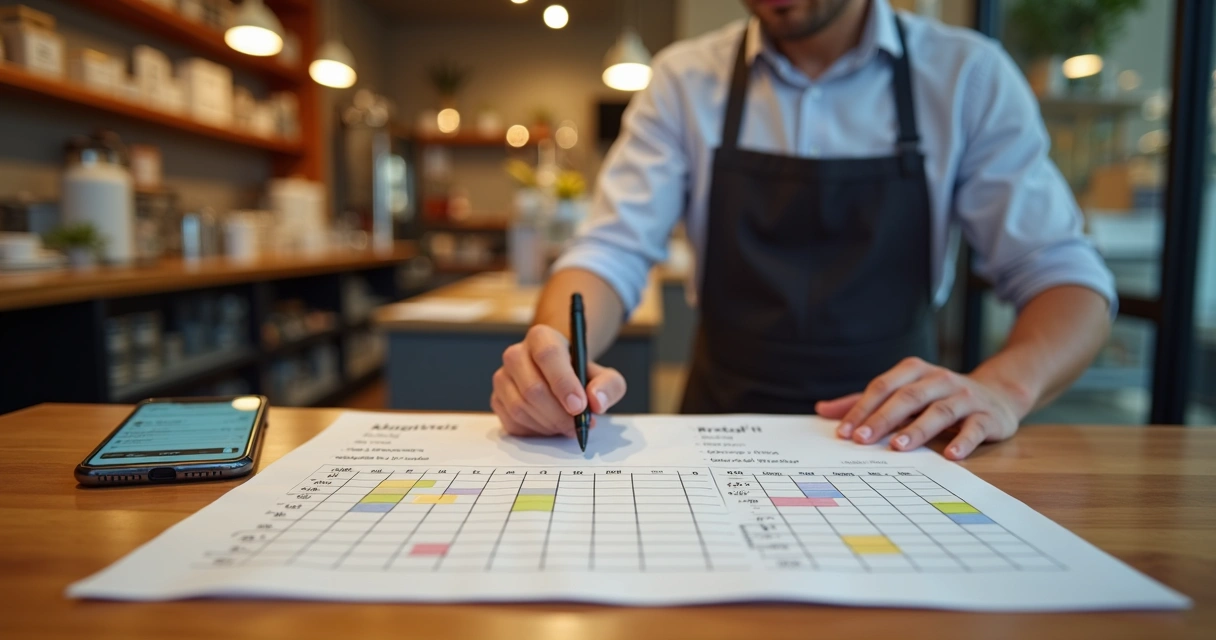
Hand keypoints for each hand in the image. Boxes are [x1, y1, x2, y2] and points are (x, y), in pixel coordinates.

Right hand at [491, 324, 627, 436]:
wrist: (560, 378)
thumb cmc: (581, 375)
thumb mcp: (605, 377)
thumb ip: (609, 386)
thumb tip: (596, 401)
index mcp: (542, 337)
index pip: (548, 356)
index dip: (564, 383)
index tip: (580, 406)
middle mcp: (516, 354)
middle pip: (533, 388)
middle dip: (559, 414)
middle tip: (579, 425)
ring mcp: (502, 378)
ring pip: (521, 408)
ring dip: (549, 424)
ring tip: (567, 425)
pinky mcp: (496, 400)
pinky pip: (512, 422)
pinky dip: (535, 431)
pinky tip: (551, 425)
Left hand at [815, 357, 1029, 459]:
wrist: (998, 394)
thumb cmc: (938, 397)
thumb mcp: (903, 393)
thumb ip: (866, 402)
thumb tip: (822, 411)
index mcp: (914, 371)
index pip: (883, 387)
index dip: (863, 408)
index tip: (845, 433)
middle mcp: (939, 380)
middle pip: (907, 397)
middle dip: (883, 418)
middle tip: (863, 440)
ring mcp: (965, 397)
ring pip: (939, 411)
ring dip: (917, 429)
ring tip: (898, 447)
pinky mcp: (988, 416)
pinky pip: (975, 428)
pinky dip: (963, 441)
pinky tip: (950, 456)